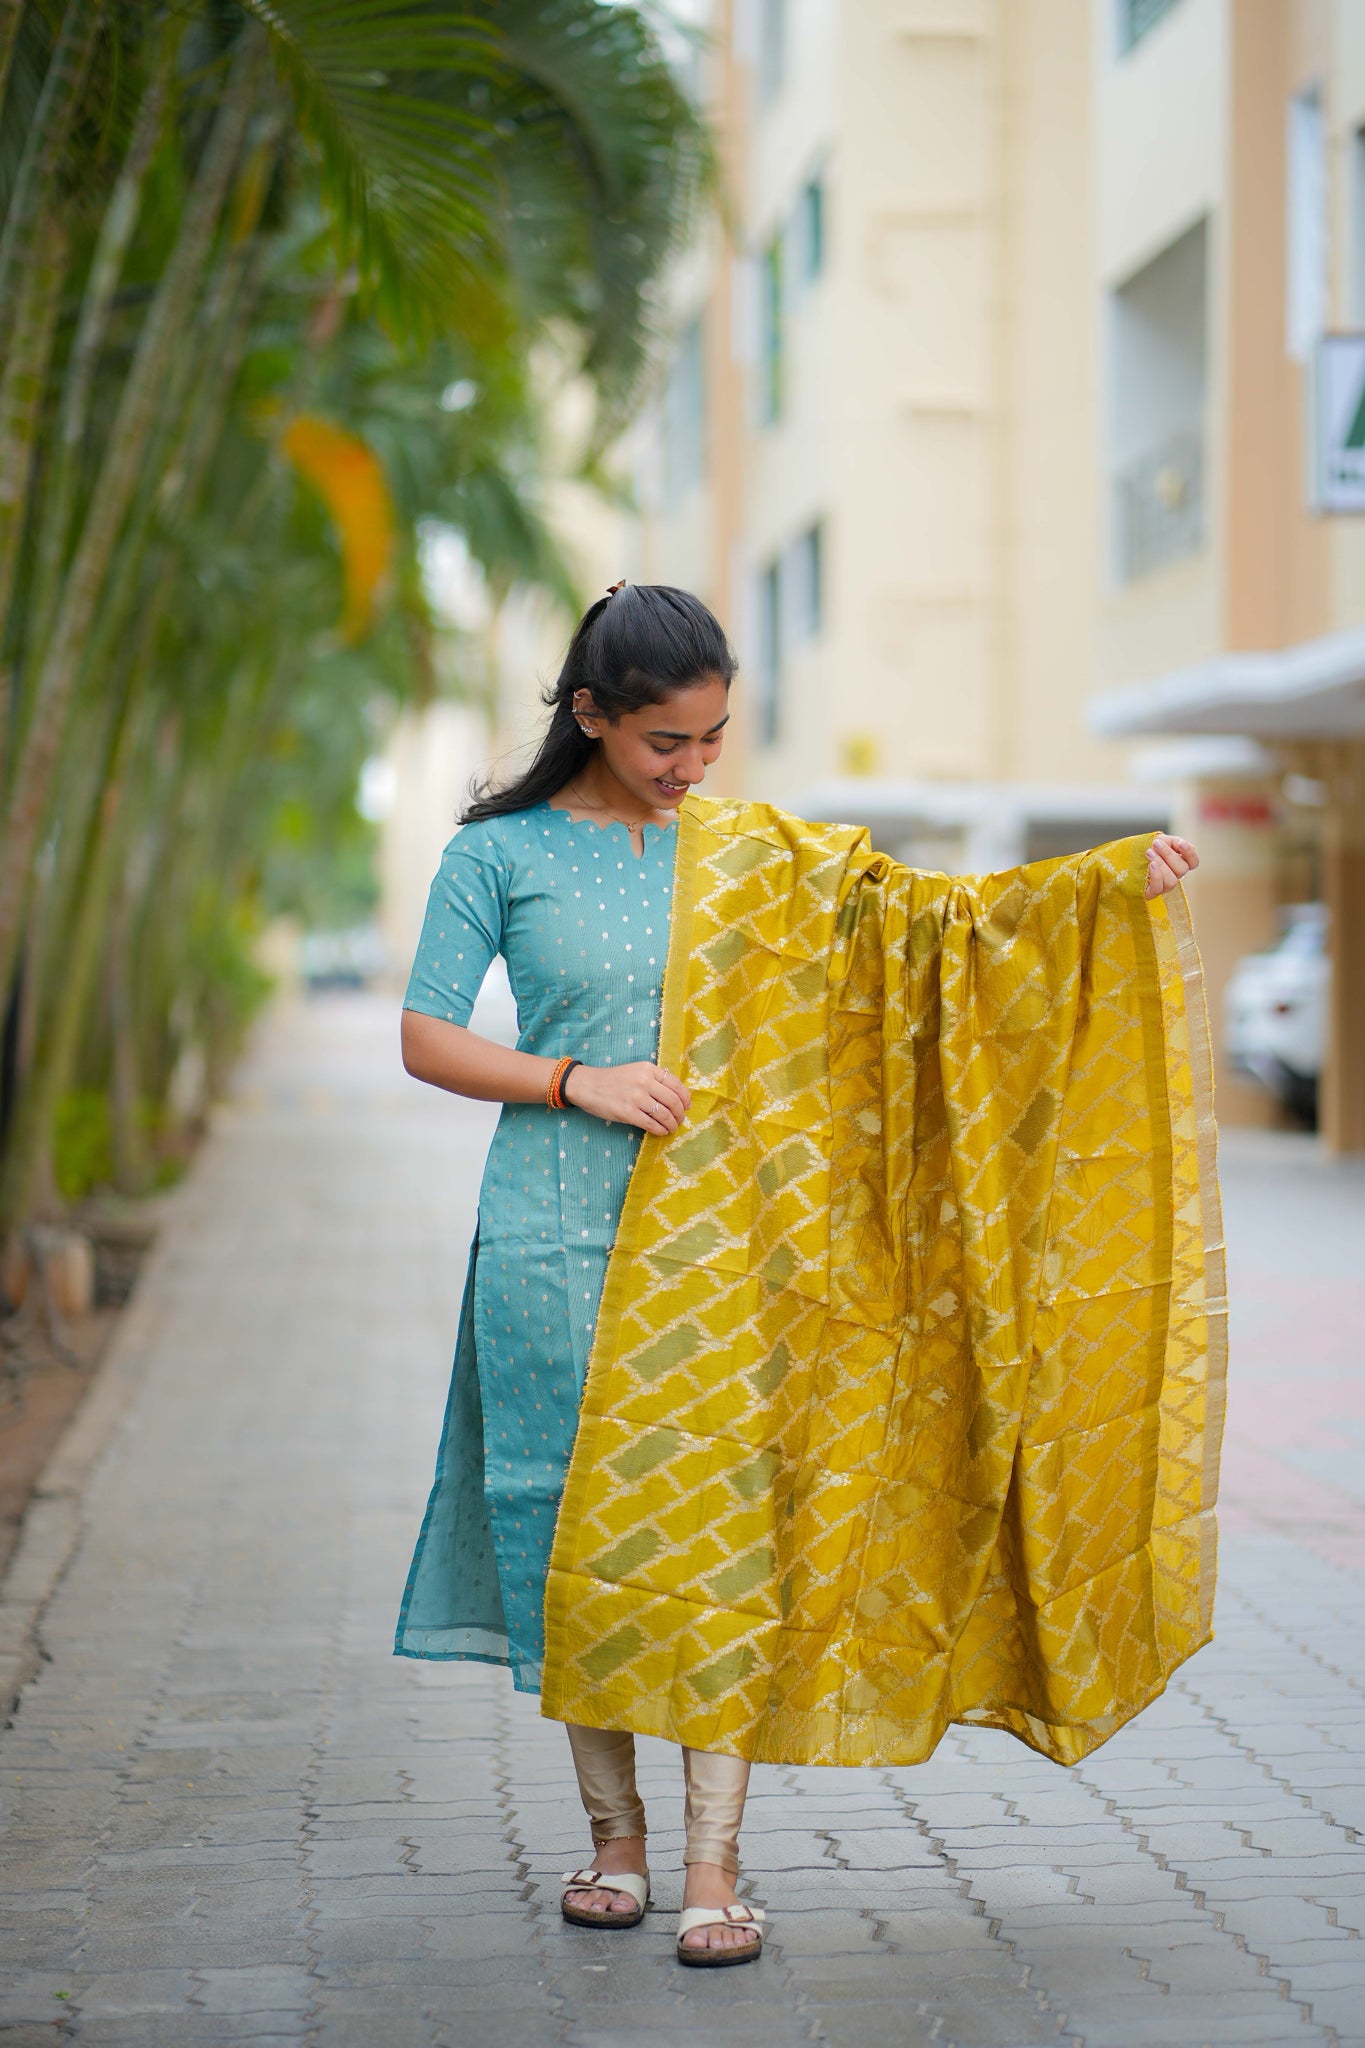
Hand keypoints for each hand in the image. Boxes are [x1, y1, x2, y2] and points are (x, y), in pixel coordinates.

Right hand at [562, 1060, 690, 1134]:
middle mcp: (644, 1081)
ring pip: (664, 1114)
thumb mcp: (636, 1071)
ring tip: (672, 1128)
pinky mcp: (628, 1113)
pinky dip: (660, 1130)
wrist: (588, 1085)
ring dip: (672, 1124)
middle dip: (680, 1114)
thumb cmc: (613, 1080)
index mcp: (648, 1069)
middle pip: (673, 1101)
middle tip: (680, 1120)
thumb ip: (654, 1079)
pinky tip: (661, 1131)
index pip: (676, 1084)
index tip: (687, 1106)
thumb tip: (677, 1097)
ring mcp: (636, 1098)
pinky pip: (651, 1124)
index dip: (685, 1098)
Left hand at [1145, 833, 1198, 899]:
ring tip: (1148, 853)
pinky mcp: (1151, 893)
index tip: (1180, 843)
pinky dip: (1156, 876)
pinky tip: (1150, 865)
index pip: (1193, 862)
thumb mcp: (1161, 841)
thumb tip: (1181, 844)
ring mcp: (1163, 886)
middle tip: (1155, 844)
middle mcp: (1174, 876)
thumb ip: (1174, 841)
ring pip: (1172, 881)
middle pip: (1182, 870)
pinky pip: (1159, 889)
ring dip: (1161, 864)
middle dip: (1169, 855)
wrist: (1126, 857)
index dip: (1190, 853)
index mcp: (1179, 863)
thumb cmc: (1146, 848)